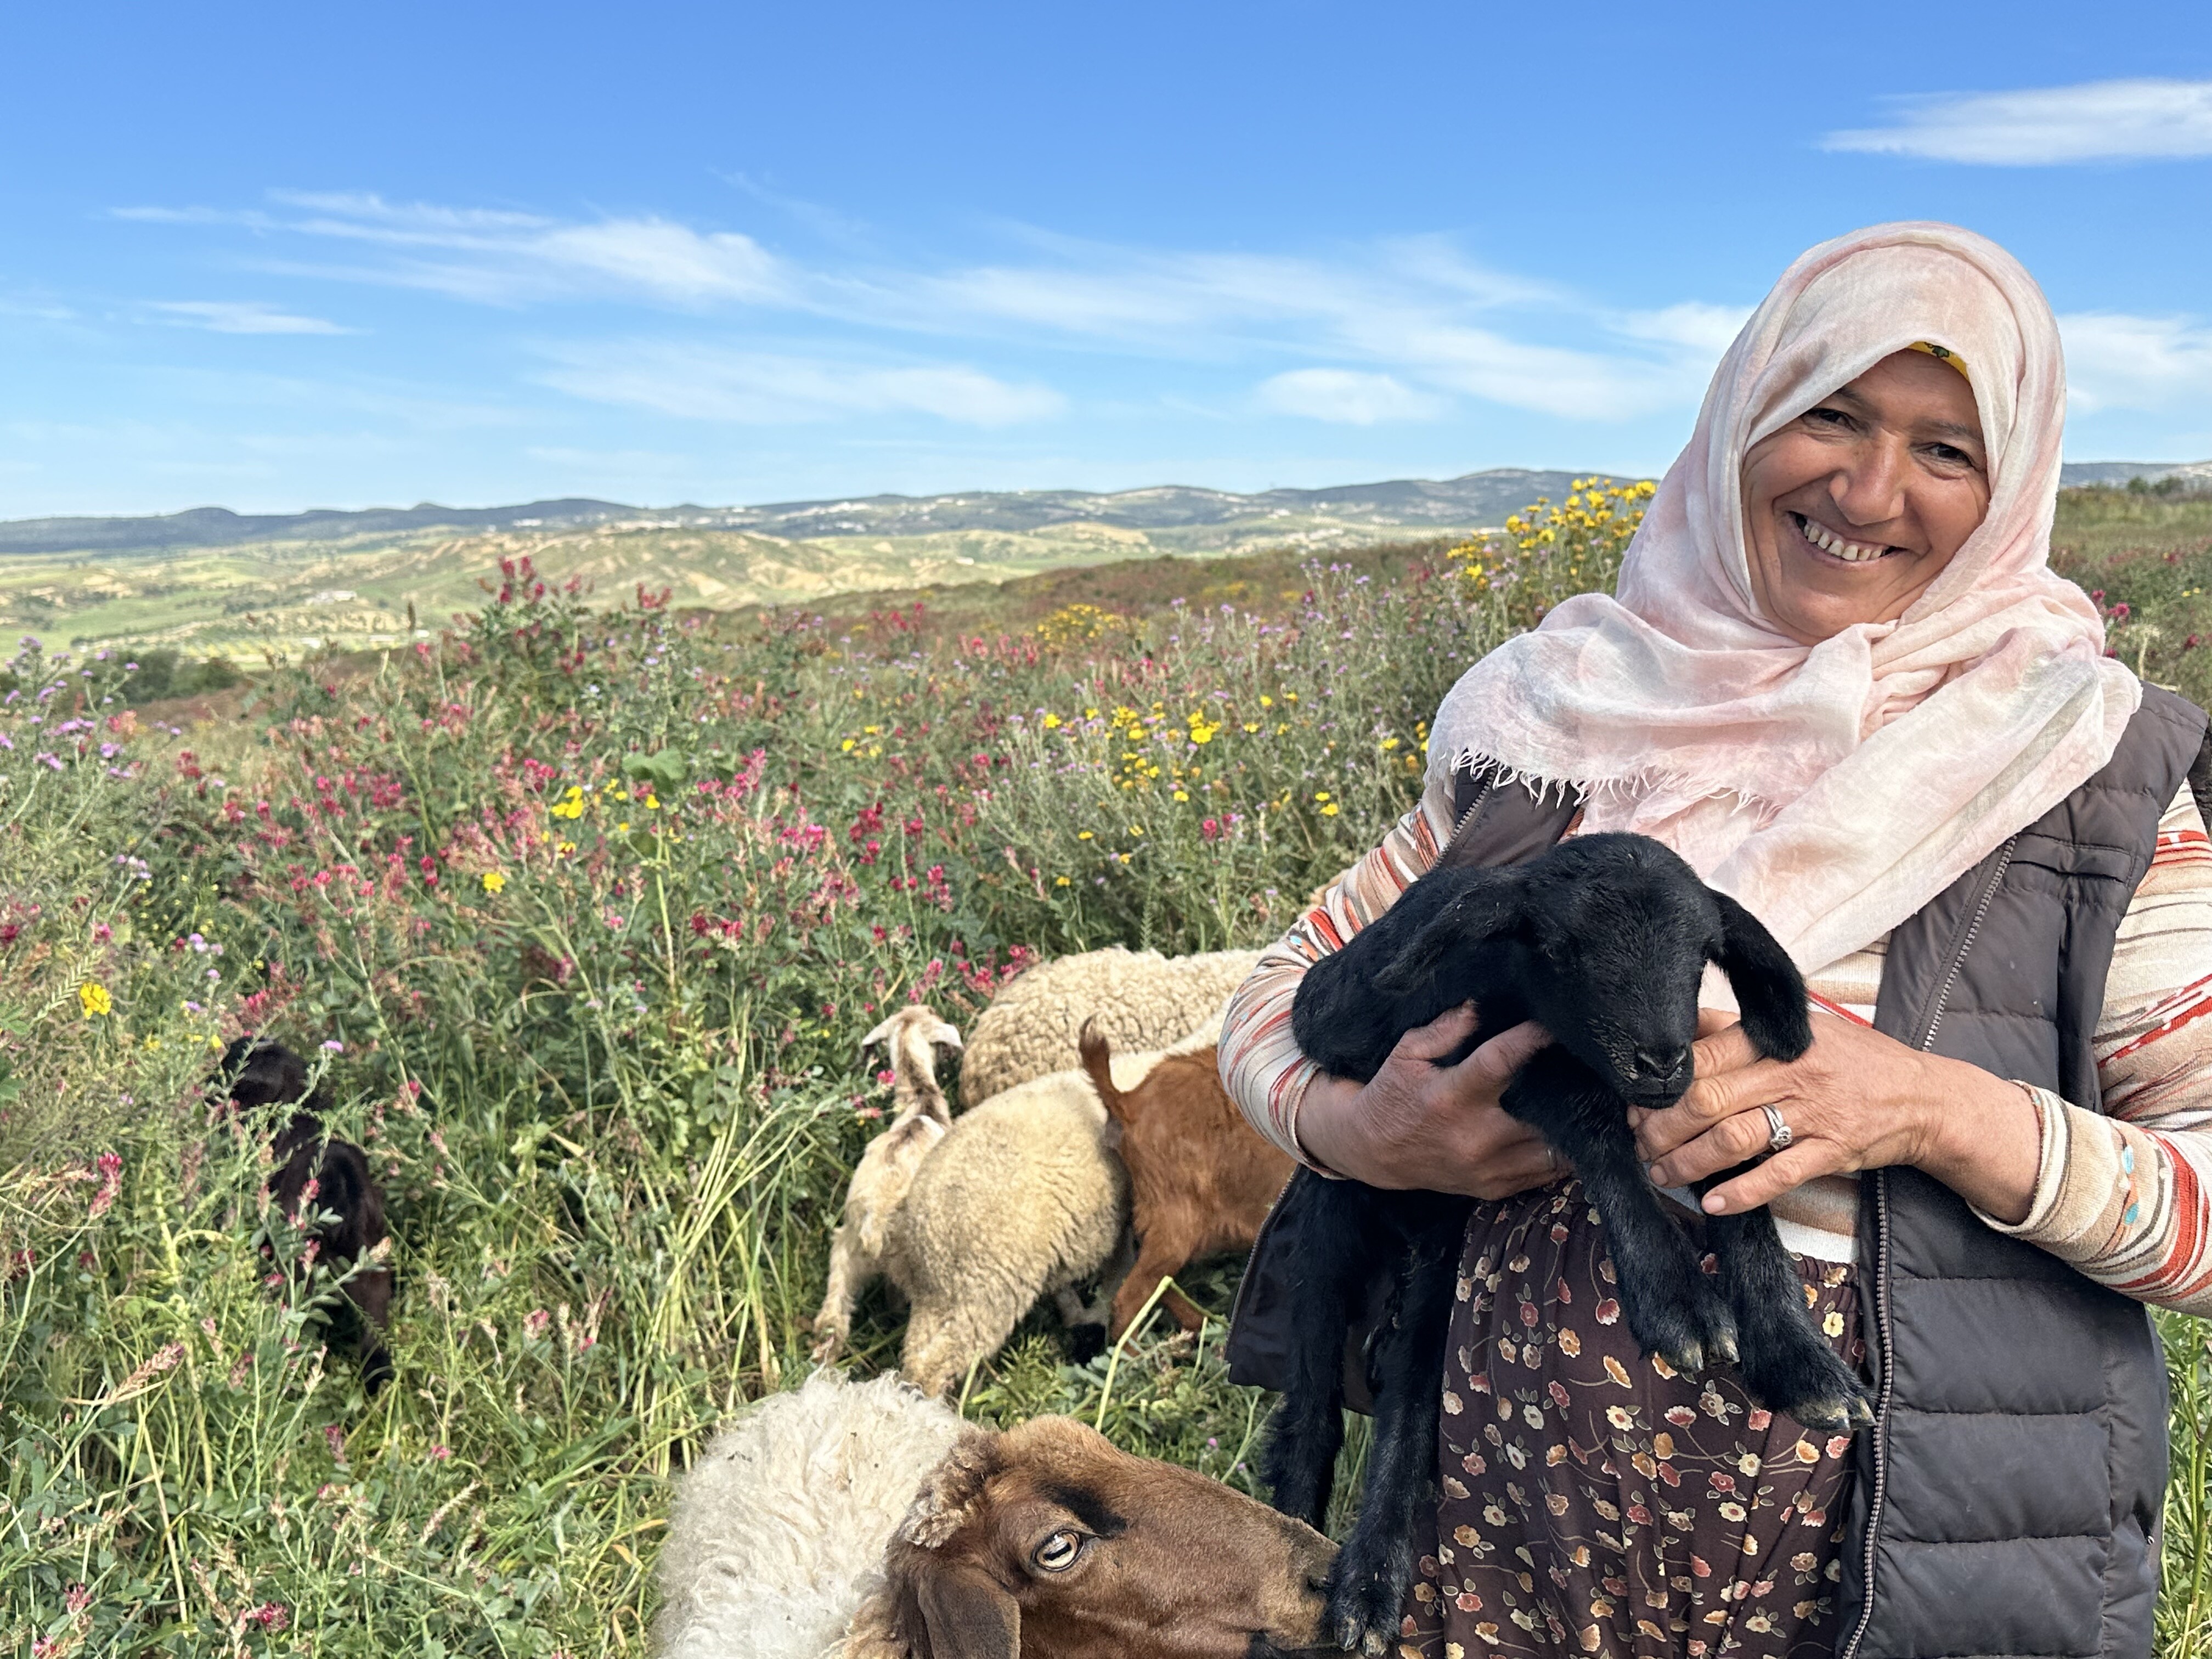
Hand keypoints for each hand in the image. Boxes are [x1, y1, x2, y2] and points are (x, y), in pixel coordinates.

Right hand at [1293, 1002, 1560, 1197]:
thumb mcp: (1406, 1054)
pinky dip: (1561, 1150)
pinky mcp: (1495, 1188)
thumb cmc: (1392, 1095)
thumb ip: (1446, 1029)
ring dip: (1573, 1123)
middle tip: (1583, 1065)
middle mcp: (1474, 1137)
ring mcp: (1487, 1169)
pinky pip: (1546, 1173)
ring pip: (1555, 1149)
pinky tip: (1567, 1128)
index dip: (1532, 1039)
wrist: (1372, 1152)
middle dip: (1569, 1087)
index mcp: (1451, 1097)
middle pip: (1544, 1112)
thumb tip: (1482, 1005)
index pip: (1501, 1062)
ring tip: (1585, 1098)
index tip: (1555, 1023)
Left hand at [1631, 1008, 2037, 1222]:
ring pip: (1735, 1138)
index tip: (1636, 1103)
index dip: (1662, 1086)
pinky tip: (1712, 1202)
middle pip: (1709, 1100)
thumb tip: (1677, 1030)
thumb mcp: (1797, 1029)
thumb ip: (1737, 1028)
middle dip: (1663, 1127)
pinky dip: (1742, 1192)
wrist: (1922, 1095)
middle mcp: (1792, 1072)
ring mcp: (1814, 1113)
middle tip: (1640, 1143)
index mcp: (1776, 1038)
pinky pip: (1779, 1174)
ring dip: (1689, 1162)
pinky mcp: (1833, 1151)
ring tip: (1661, 1174)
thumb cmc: (1849, 1059)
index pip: (1703, 1058)